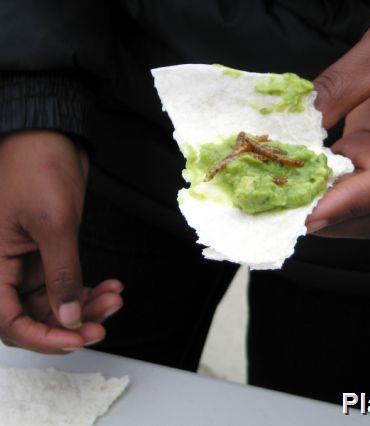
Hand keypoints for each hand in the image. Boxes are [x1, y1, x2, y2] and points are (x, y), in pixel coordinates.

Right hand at [0, 131, 122, 353]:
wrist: (50, 137)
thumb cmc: (39, 169)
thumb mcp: (54, 224)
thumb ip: (61, 273)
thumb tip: (67, 317)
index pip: (6, 319)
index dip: (41, 336)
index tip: (77, 338)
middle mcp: (5, 267)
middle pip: (32, 316)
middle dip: (70, 324)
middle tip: (103, 325)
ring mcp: (27, 262)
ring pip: (54, 302)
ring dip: (85, 306)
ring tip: (115, 298)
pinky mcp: (48, 253)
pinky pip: (66, 283)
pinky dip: (88, 289)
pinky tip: (112, 285)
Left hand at [307, 0, 369, 237]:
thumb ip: (337, 91)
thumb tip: (294, 130)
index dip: (350, 202)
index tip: (309, 217)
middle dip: (339, 219)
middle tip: (290, 217)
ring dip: (335, 208)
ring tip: (292, 199)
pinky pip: (369, 192)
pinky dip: (339, 190)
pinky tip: (310, 180)